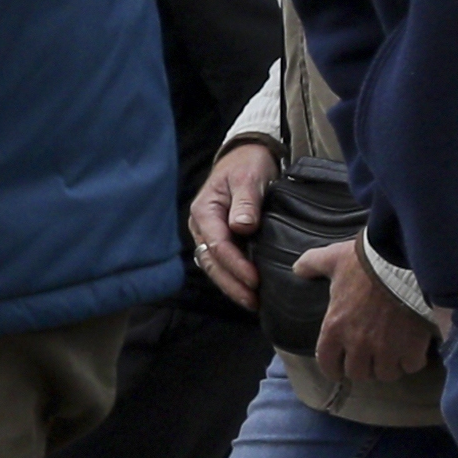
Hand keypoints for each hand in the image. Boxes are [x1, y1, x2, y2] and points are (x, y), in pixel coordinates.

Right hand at [189, 135, 275, 310]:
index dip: (236, 265)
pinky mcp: (219, 237)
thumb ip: (246, 203)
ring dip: (232, 285)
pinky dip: (233, 277)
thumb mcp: (249, 178)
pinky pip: (222, 262)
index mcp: (205, 210)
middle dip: (232, 284)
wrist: (246, 155)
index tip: (255, 280)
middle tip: (253, 302)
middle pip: (212, 262)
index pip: (218, 246)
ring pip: (215, 266)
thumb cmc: (248, 164)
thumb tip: (242, 227)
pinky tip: (248, 289)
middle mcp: (202, 225)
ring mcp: (208, 233)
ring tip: (252, 302)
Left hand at [307, 239, 437, 385]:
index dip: (334, 368)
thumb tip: (298, 269)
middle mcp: (358, 344)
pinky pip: (411, 366)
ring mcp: (386, 348)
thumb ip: (313, 264)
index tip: (340, 367)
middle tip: (371, 357)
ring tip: (393, 356)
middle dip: (364, 367)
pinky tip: (413, 351)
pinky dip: (412, 360)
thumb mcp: (334, 259)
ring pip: (385, 374)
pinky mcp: (412, 347)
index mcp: (335, 327)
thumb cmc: (368, 261)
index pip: (327, 364)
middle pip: (358, 373)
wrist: (407, 260)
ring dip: (388, 366)